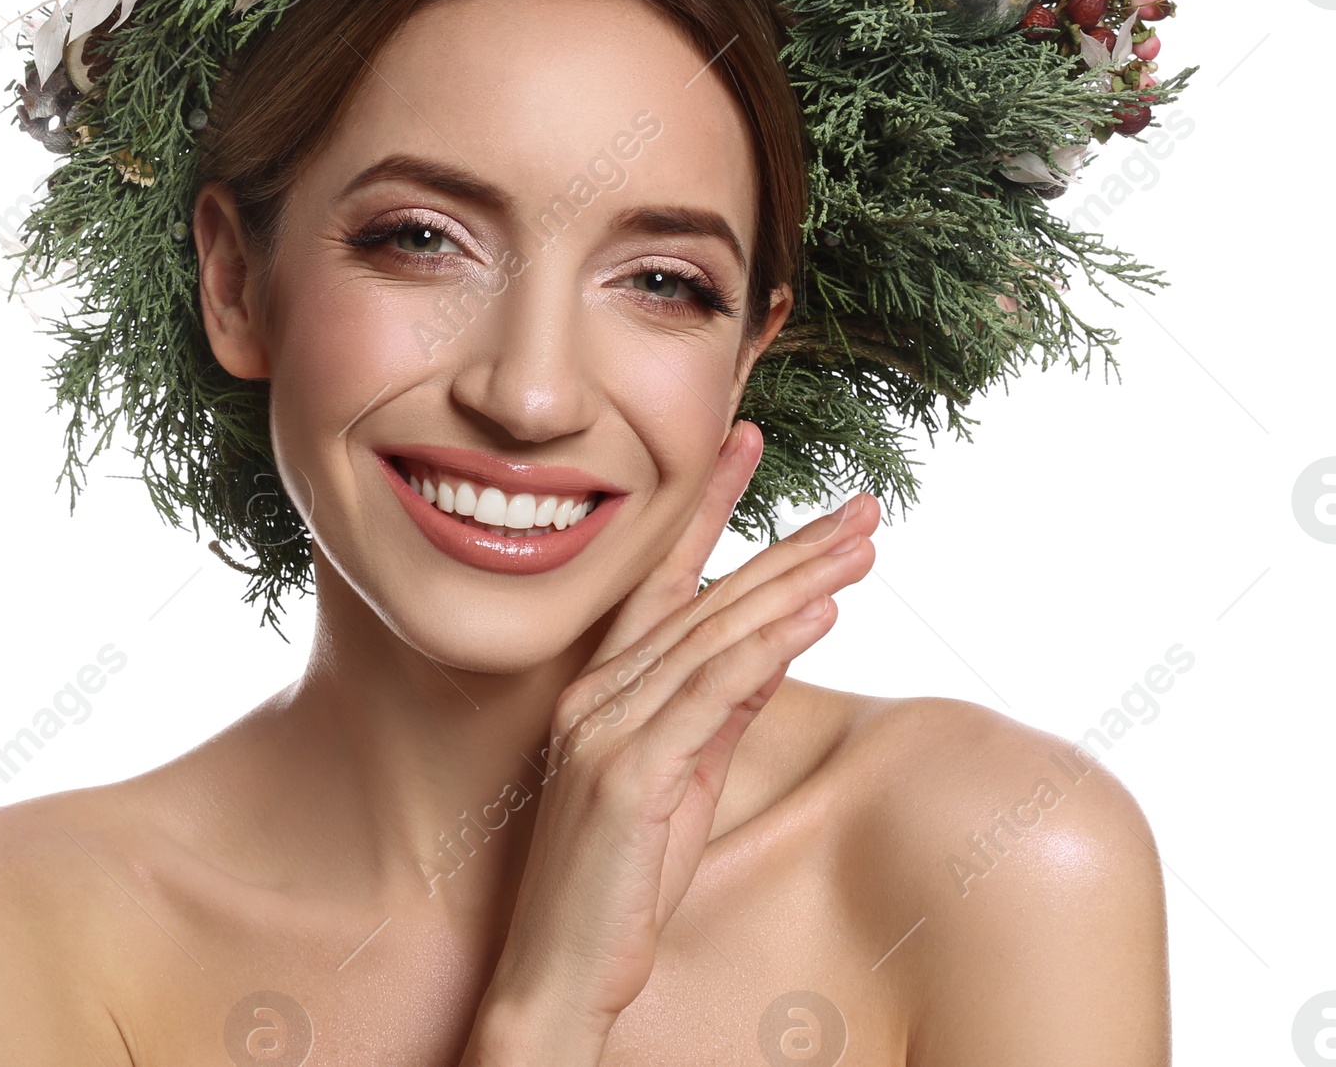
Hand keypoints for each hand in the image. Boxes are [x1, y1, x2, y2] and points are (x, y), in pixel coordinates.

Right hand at [460, 421, 878, 1064]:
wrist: (557, 976)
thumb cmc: (619, 883)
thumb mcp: (681, 780)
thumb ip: (719, 709)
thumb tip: (774, 645)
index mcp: (603, 685)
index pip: (668, 577)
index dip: (710, 505)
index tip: (747, 441)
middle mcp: (598, 690)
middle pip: (707, 595)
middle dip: (789, 543)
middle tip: (856, 502)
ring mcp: (606, 727)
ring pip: (716, 632)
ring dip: (798, 582)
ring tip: (861, 544)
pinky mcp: (625, 773)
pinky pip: (712, 693)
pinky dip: (770, 646)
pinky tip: (821, 612)